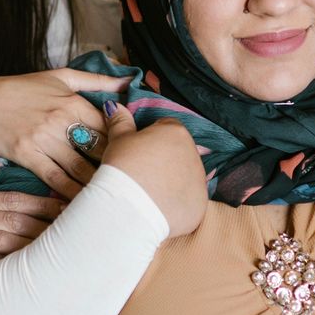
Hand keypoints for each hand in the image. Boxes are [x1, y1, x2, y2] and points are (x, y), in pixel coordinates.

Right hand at [0, 68, 129, 194]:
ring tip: (113, 197)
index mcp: (73, 102)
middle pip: (98, 149)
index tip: (132, 158)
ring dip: (97, 183)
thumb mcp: (60, 76)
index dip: (124, 144)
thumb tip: (128, 80)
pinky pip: (56, 178)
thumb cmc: (20, 89)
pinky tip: (83, 203)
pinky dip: (71, 192)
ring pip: (80, 167)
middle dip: (115, 167)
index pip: (109, 127)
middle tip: (129, 183)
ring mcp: (44, 139)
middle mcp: (61, 120)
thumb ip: (97, 80)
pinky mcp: (28, 155)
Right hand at [0, 164, 62, 297]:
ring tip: (59, 246)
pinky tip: (26, 266)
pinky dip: (5, 264)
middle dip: (44, 222)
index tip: (65, 205)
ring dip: (32, 243)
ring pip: (1, 240)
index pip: (9, 198)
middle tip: (73, 224)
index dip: (40, 202)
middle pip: (10, 218)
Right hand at [100, 106, 206, 236]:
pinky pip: (189, 202)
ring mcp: (200, 182)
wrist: (128, 208)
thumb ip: (120, 121)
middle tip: (143, 173)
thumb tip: (114, 105)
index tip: (139, 152)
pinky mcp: (199, 206)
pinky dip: (177, 204)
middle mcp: (195, 154)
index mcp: (177, 132)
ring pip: (187, 178)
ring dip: (173, 182)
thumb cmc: (123, 167)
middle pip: (180, 153)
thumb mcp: (118, 140)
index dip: (151, 138)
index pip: (167, 127)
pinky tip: (159, 208)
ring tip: (149, 193)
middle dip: (165, 161)